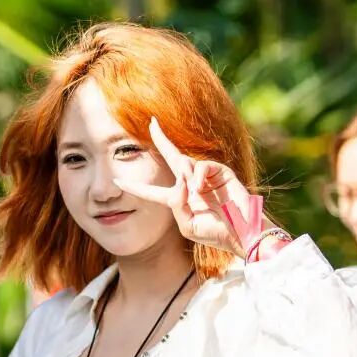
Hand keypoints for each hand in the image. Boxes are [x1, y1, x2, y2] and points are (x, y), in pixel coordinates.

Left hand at [114, 117, 254, 256]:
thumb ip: (177, 203)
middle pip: (172, 157)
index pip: (151, 192)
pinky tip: (199, 189)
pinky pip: (201, 166)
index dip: (135, 186)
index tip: (116, 181)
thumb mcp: (188, 225)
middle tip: (152, 123)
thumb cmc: (215, 233)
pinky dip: (197, 176)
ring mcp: (205, 177)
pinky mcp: (219, 171)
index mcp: (178, 200)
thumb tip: (180, 180)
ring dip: (185, 178)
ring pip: (184, 165)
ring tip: (195, 193)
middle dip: (161, 140)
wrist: (240, 233)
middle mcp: (190, 185)